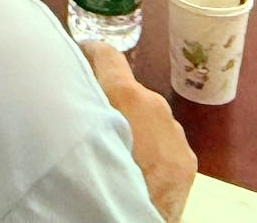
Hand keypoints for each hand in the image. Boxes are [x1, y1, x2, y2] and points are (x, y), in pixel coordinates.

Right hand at [82, 43, 194, 222]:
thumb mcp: (81, 136)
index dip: (91, 51)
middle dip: (110, 99)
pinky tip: (133, 169)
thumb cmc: (106, 181)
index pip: (109, 57)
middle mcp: (158, 110)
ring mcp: (177, 137)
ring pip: (149, 120)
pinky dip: (149, 149)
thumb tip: (70, 88)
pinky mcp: (186, 162)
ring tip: (111, 148)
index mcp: (130, 99)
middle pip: (130, 93)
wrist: (135, 219)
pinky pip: (164, 144)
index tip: (81, 51)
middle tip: (88, 116)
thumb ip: (80, 105)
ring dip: (132, 127)